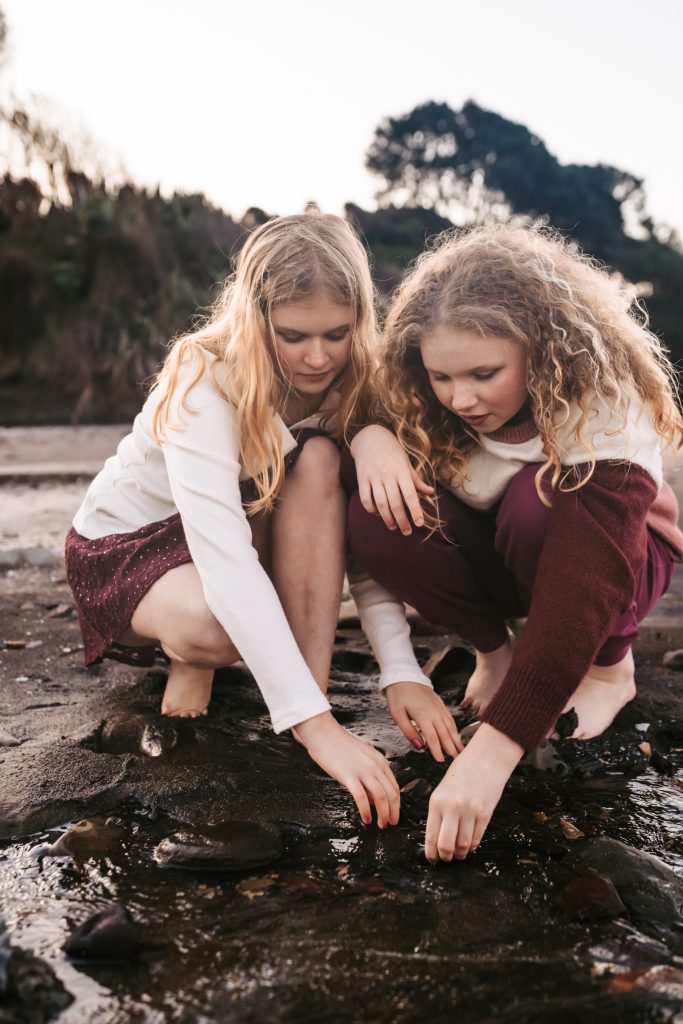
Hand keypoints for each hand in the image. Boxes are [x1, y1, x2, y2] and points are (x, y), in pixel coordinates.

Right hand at [295, 711, 399, 826]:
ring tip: (380, 824)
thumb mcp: (362, 756)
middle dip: (393, 812)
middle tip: (390, 823)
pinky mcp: (349, 775)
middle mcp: (375, 766)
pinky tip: (366, 819)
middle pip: (392, 793)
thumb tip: (374, 796)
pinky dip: (366, 811)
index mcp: (379, 760)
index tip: (394, 814)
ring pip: (381, 797)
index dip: (397, 803)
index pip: (395, 786)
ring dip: (383, 814)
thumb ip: (370, 773)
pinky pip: (362, 798)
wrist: (323, 733)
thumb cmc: (339, 744)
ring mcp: (362, 770)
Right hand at [350, 425, 433, 534]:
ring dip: (387, 519)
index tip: (419, 523)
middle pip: (395, 503)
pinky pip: (365, 499)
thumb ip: (416, 480)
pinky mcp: (362, 479)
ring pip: (380, 503)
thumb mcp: (407, 463)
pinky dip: (372, 510)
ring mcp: (373, 477)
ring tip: (393, 527)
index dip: (415, 510)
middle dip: (402, 520)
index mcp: (401, 471)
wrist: (370, 438)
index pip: (410, 494)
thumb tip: (430, 492)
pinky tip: (378, 514)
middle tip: (407, 532)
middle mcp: (387, 475)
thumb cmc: (393, 452)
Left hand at [385, 681, 462, 760]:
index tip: (440, 761)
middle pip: (445, 734)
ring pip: (450, 726)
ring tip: (461, 751)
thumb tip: (420, 746)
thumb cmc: (398, 695)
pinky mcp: (440, 704)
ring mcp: (439, 707)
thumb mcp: (397, 714)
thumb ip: (408, 731)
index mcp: (423, 716)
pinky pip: (450, 718)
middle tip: (457, 760)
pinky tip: (456, 735)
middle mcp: (434, 712)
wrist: (404, 676)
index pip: (433, 738)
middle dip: (451, 748)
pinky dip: (454, 728)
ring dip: (456, 739)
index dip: (438, 750)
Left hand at [425, 724, 522, 860]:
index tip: (432, 859)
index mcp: (436, 802)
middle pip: (446, 845)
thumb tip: (436, 841)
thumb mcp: (442, 791)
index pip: (431, 836)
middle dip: (445, 857)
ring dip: (460, 854)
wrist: (484, 760)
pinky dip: (472, 846)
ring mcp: (470, 811)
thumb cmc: (461, 775)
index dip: (431, 853)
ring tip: (459, 853)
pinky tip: (469, 845)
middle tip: (446, 859)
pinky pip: (476, 838)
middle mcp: (452, 807)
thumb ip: (439, 814)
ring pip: (463, 845)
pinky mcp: (485, 814)